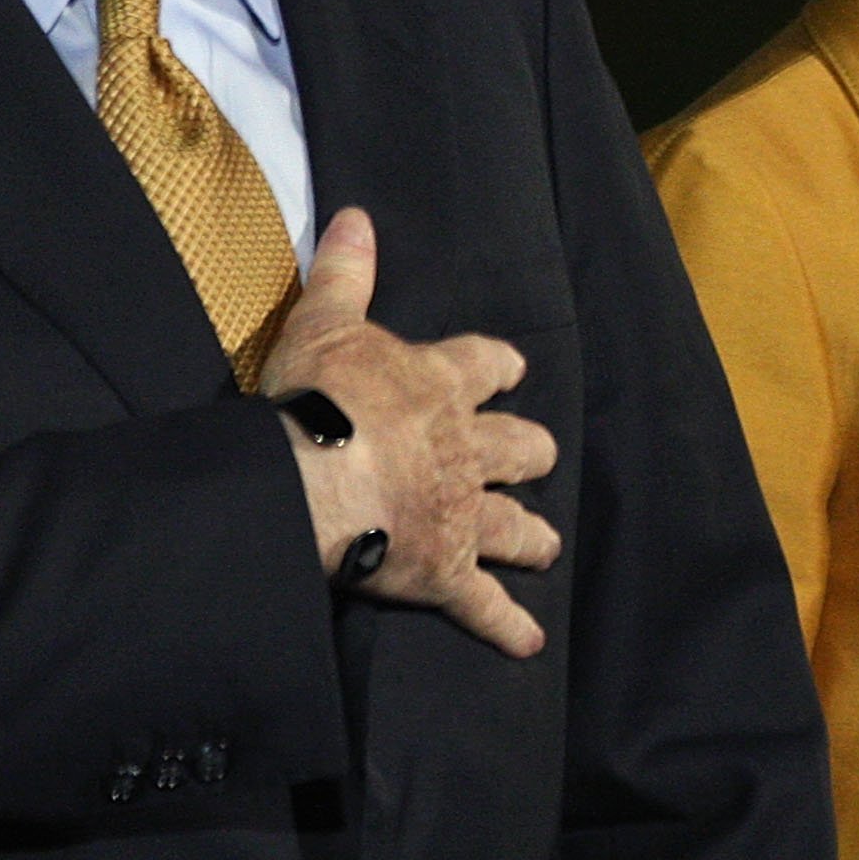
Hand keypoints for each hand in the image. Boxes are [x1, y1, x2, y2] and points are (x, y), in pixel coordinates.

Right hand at [260, 208, 562, 656]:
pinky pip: (485, 606)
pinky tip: (529, 645)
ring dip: (531, 535)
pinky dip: (506, 627)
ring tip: (544, 545)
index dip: (499, 368)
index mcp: (441, 385)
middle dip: (529, 454)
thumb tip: (356, 215)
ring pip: (515, 526)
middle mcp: (467, 449)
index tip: (513, 371)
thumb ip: (346, 271)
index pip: (487, 365)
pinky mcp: (446, 572)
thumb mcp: (326, 321)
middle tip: (535, 458)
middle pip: (519, 447)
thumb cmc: (316, 397)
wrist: (314, 477)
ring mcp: (462, 514)